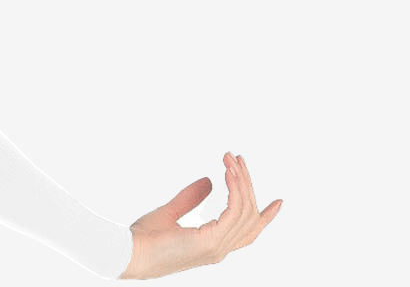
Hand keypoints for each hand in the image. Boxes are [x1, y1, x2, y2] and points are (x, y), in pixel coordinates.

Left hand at [119, 152, 280, 277]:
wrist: (130, 252)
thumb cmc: (146, 238)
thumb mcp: (171, 212)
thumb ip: (190, 198)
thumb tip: (208, 180)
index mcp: (213, 245)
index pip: (247, 232)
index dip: (265, 217)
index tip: (278, 201)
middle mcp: (220, 249)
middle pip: (249, 217)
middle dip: (248, 185)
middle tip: (239, 158)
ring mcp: (217, 247)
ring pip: (244, 211)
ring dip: (240, 181)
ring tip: (230, 158)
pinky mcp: (210, 241)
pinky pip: (233, 211)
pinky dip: (234, 189)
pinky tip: (228, 172)